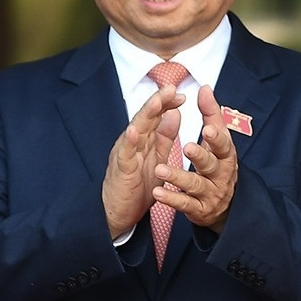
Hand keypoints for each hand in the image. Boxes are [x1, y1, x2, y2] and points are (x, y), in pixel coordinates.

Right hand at [103, 85, 185, 235]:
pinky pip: (125, 155)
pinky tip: (134, 131)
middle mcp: (133, 143)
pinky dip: (129, 142)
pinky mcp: (121, 170)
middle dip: (158, 102)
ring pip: (135, 131)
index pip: (156, 117)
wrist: (118, 212)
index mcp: (144, 140)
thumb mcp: (156, 157)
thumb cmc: (138, 184)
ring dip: (145, 116)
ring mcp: (125, 155)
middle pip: (145, 118)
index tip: (182, 93)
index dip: (167, 104)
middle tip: (171, 87)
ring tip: (156, 101)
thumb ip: (164, 137)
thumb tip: (175, 113)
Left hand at [154, 85, 238, 231]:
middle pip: (212, 165)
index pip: (224, 145)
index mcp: (226, 156)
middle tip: (186, 146)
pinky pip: (185, 205)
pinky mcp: (199, 209)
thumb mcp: (217, 141)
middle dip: (200, 156)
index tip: (206, 128)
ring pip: (195, 185)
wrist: (225, 205)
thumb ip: (211, 114)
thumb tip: (205, 87)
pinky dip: (171, 199)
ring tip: (160, 169)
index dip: (216, 138)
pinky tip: (157, 193)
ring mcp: (211, 193)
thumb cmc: (218, 165)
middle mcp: (221, 175)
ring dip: (178, 177)